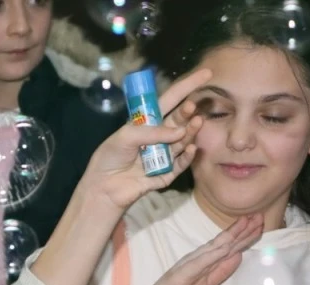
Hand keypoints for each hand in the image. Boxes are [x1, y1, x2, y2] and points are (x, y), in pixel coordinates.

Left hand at [78, 68, 210, 213]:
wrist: (103, 187)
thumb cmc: (110, 157)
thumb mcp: (125, 137)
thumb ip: (151, 132)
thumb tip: (179, 133)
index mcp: (148, 122)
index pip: (171, 99)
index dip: (187, 86)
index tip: (207, 73)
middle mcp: (159, 137)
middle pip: (179, 120)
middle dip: (187, 112)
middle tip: (192, 107)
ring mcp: (164, 155)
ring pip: (183, 141)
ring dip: (190, 132)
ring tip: (196, 123)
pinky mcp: (167, 174)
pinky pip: (181, 164)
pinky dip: (187, 156)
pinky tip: (190, 148)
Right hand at [133, 214, 262, 284]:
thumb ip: (221, 272)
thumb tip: (238, 256)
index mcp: (205, 263)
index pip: (229, 247)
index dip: (244, 236)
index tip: (260, 225)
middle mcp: (199, 259)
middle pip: (225, 242)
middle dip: (243, 230)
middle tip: (261, 216)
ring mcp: (191, 264)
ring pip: (216, 247)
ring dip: (233, 235)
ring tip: (248, 222)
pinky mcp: (183, 273)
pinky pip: (201, 262)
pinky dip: (215, 253)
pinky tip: (227, 246)